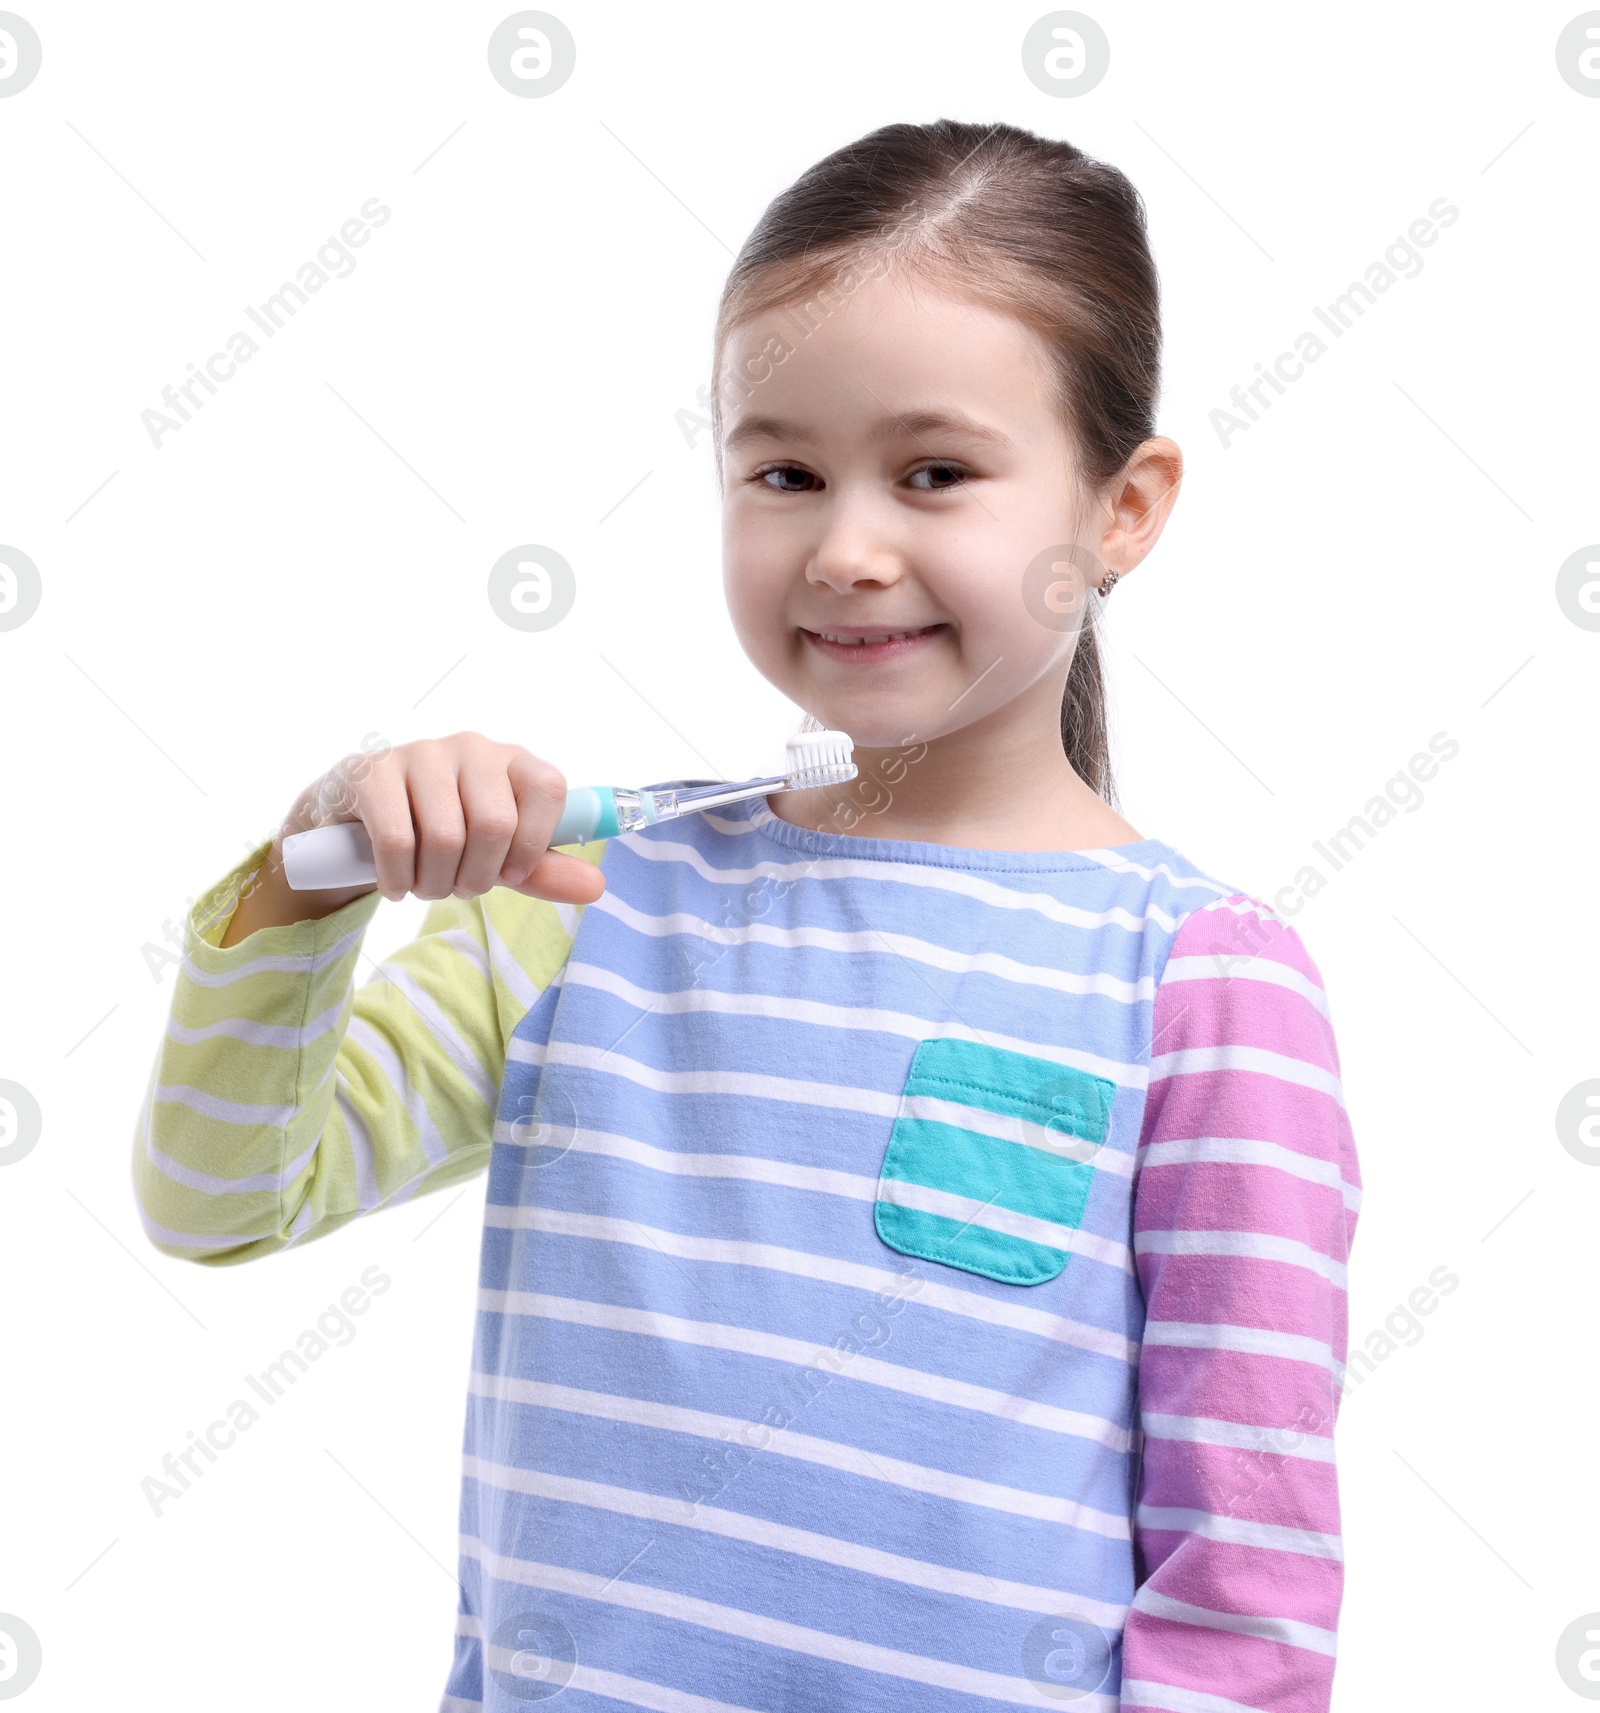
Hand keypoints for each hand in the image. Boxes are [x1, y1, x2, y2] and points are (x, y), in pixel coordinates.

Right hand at [279, 731, 604, 905]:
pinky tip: (396, 884)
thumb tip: (596, 886)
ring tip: (427, 885)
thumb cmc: (444, 831)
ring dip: (435, 883)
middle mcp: (472, 748)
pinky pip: (397, 840)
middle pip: (495, 823)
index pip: (549, 788)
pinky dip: (399, 879)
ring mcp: (420, 754)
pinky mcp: (373, 773)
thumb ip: (543, 869)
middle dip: (478, 877)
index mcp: (513, 761)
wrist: (359, 818)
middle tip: (460, 888)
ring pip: (446, 838)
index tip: (512, 876)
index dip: (535, 844)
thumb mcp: (498, 854)